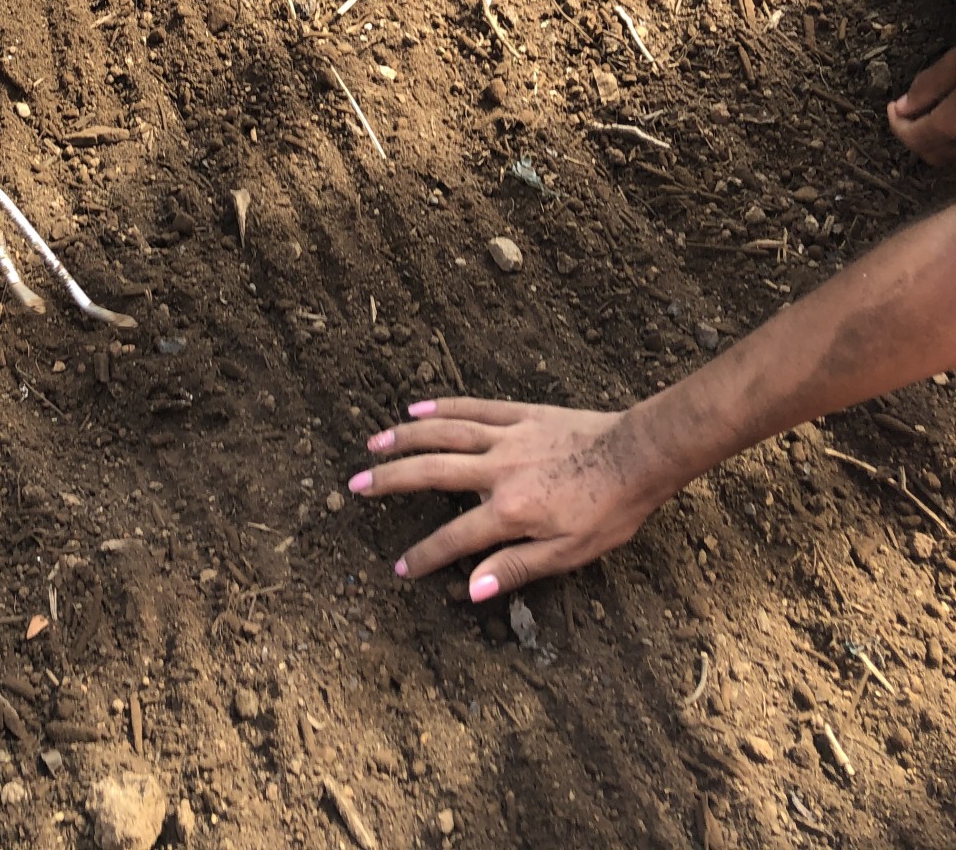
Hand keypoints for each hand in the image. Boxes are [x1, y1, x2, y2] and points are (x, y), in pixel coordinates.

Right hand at [347, 398, 662, 601]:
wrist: (639, 455)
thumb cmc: (609, 510)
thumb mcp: (570, 553)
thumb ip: (517, 567)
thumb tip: (471, 589)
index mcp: (511, 511)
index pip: (455, 537)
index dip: (423, 555)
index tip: (398, 567)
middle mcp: (498, 470)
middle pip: (432, 472)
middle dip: (389, 481)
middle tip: (355, 485)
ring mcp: (507, 436)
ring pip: (444, 433)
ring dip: (405, 438)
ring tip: (373, 443)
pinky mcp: (520, 414)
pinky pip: (473, 407)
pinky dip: (442, 406)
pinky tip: (417, 407)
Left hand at [890, 47, 955, 164]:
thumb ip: (933, 82)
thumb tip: (903, 106)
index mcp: (955, 122)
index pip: (917, 138)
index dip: (898, 124)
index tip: (892, 106)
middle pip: (934, 154)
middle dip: (915, 136)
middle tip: (909, 112)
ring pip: (951, 156)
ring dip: (937, 143)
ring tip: (930, 117)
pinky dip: (951, 141)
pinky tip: (949, 122)